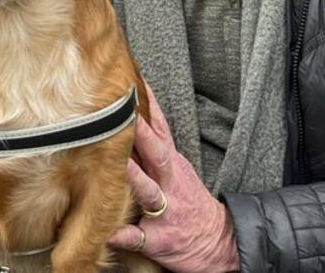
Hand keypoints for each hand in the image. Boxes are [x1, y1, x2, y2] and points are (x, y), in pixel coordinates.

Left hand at [109, 83, 240, 272]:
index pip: (159, 130)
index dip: (149, 107)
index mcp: (172, 164)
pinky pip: (137, 237)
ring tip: (118, 166)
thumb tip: (126, 121)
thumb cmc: (189, 201)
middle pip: (157, 153)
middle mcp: (169, 183)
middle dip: (141, 134)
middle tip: (123, 115)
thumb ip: (154, 148)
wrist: (218, 241)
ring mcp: (165, 210)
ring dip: (133, 178)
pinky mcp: (159, 239)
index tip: (134, 83)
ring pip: (148, 191)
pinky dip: (122, 235)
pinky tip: (107, 233)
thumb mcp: (178, 170)